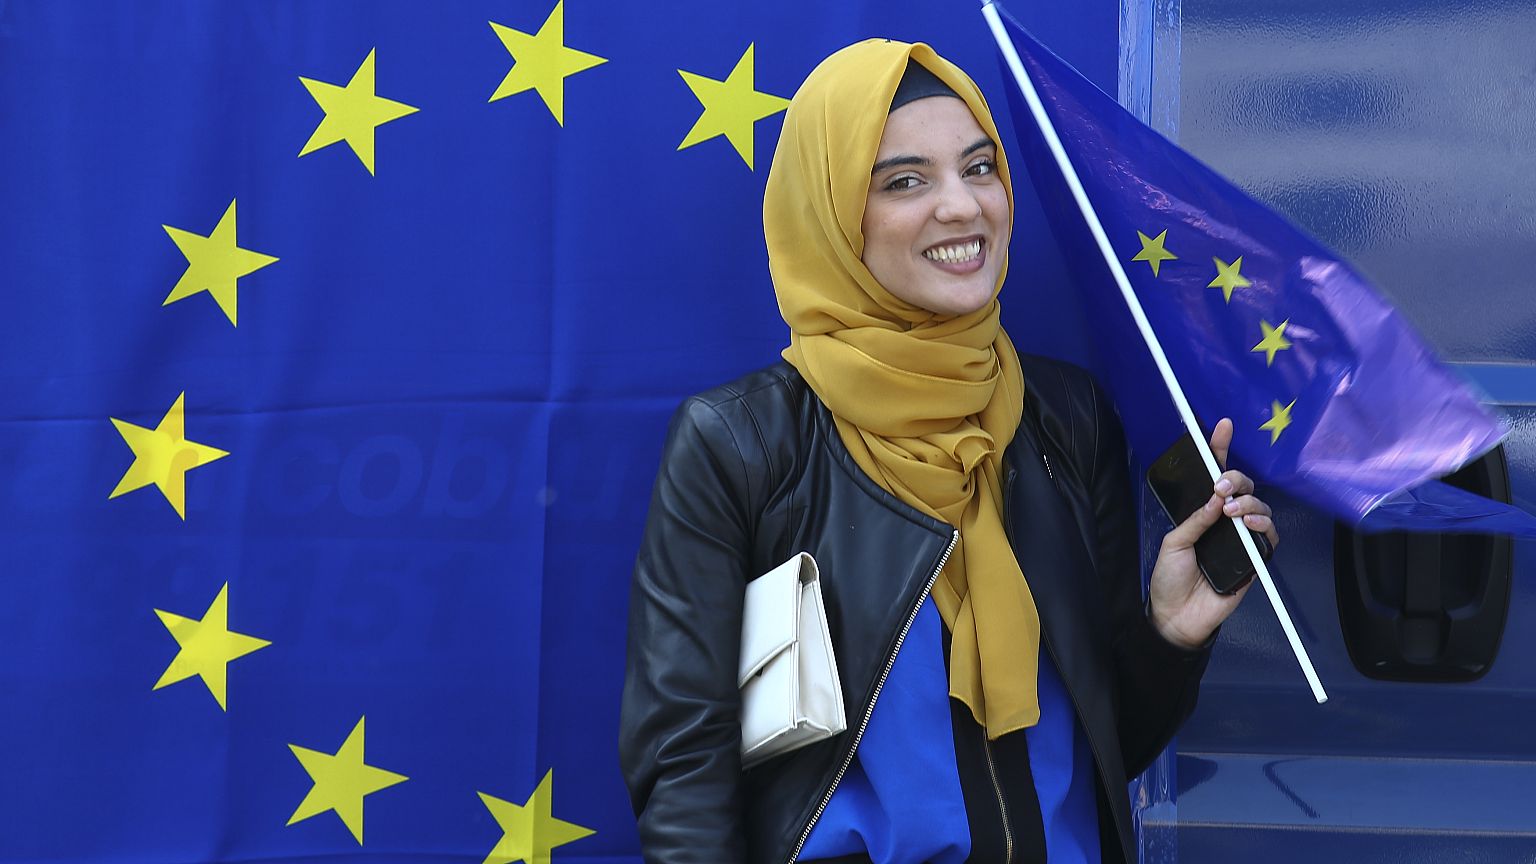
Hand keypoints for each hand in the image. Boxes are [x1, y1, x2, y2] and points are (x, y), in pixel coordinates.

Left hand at [1147, 418, 1279, 649]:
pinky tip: (1249, 523)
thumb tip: (1215, 495)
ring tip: (1231, 510)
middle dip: (1236, 479)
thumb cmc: (1170, 579)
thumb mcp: (1174, 543)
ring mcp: (1241, 539)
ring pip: (1259, 508)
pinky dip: (1263, 525)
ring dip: (1249, 502)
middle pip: (1243, 488)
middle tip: (1221, 486)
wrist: (1177, 617)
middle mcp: (1224, 521)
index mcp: (1202, 512)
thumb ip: (1195, 519)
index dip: (1220, 450)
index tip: (1223, 426)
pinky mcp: (1255, 559)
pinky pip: (1269, 537)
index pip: (1214, 476)